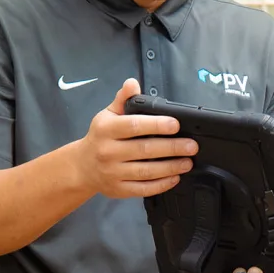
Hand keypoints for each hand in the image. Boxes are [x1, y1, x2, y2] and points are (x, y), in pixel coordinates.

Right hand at [73, 79, 196, 198]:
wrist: (82, 167)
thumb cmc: (100, 137)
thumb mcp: (107, 115)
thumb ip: (122, 99)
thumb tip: (132, 83)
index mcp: (106, 130)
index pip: (134, 126)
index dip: (156, 125)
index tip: (175, 125)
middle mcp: (108, 152)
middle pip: (144, 150)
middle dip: (171, 148)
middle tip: (191, 146)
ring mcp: (113, 172)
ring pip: (146, 171)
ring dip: (170, 167)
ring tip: (187, 162)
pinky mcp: (118, 189)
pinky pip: (143, 189)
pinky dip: (161, 184)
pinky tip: (175, 177)